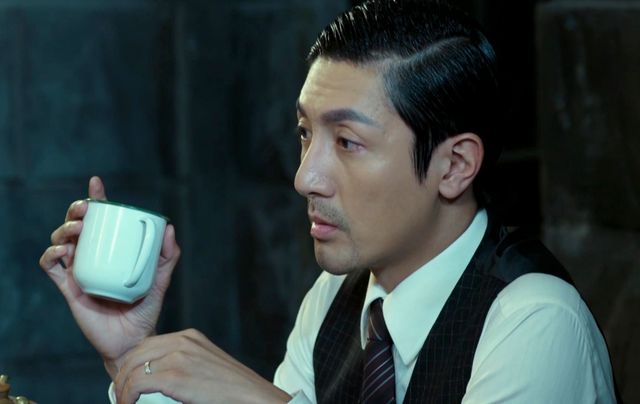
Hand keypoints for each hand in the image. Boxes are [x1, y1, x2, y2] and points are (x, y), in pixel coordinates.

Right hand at [38, 176, 180, 378]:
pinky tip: (64, 251)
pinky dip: (52, 254)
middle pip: (76, 225)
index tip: (96, 183)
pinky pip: (50, 267)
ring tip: (78, 229)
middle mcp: (93, 257)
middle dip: (76, 210)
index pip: (101, 220)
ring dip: (64, 229)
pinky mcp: (67, 288)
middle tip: (85, 209)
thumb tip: (169, 227)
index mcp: (111, 251)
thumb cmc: (146, 310)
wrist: (134, 340)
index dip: (95, 199)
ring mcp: (78, 271)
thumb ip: (168, 255)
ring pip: (60, 241)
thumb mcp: (161, 278)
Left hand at [114, 329, 291, 403]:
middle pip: (135, 353)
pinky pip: (136, 383)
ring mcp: (178, 356)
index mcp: (189, 337)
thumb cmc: (231, 390)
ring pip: (131, 368)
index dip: (131, 364)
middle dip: (121, 375)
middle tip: (119, 395)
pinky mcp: (176, 376)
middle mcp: (182, 341)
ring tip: (122, 402)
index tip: (126, 383)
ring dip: (121, 388)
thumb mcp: (205, 367)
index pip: (147, 345)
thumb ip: (184, 364)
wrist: (252, 397)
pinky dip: (126, 396)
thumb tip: (158, 378)